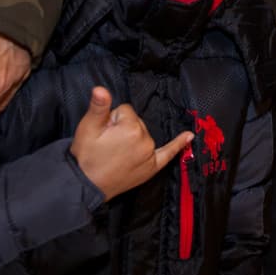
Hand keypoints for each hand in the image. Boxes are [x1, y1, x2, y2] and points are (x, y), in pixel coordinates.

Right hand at [71, 86, 192, 200]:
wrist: (86, 185)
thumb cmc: (87, 156)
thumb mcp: (88, 128)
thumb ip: (99, 106)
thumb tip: (101, 89)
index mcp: (131, 128)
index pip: (124, 110)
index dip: (112, 118)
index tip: (103, 131)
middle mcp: (145, 140)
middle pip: (135, 121)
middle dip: (121, 127)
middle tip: (107, 144)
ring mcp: (150, 154)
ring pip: (143, 134)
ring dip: (132, 138)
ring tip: (115, 152)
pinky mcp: (151, 167)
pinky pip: (169, 153)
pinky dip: (179, 144)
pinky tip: (189, 136)